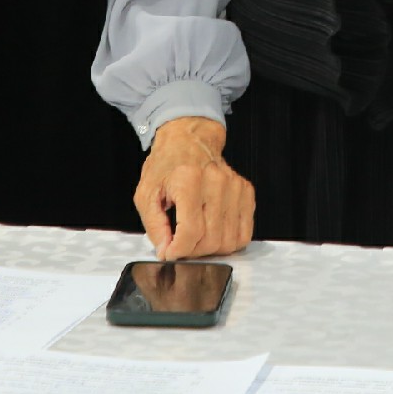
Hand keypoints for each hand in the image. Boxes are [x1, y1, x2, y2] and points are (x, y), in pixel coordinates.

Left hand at [134, 117, 253, 260]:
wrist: (188, 140)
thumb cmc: (166, 166)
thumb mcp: (146, 194)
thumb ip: (154, 226)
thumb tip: (166, 251)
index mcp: (188, 180)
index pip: (191, 231)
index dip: (178, 250)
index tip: (170, 252)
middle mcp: (216, 182)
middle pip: (211, 240)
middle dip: (192, 252)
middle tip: (180, 245)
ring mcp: (234, 187)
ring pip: (229, 241)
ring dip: (210, 249)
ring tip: (196, 239)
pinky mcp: (246, 192)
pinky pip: (244, 233)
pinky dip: (228, 242)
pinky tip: (213, 233)